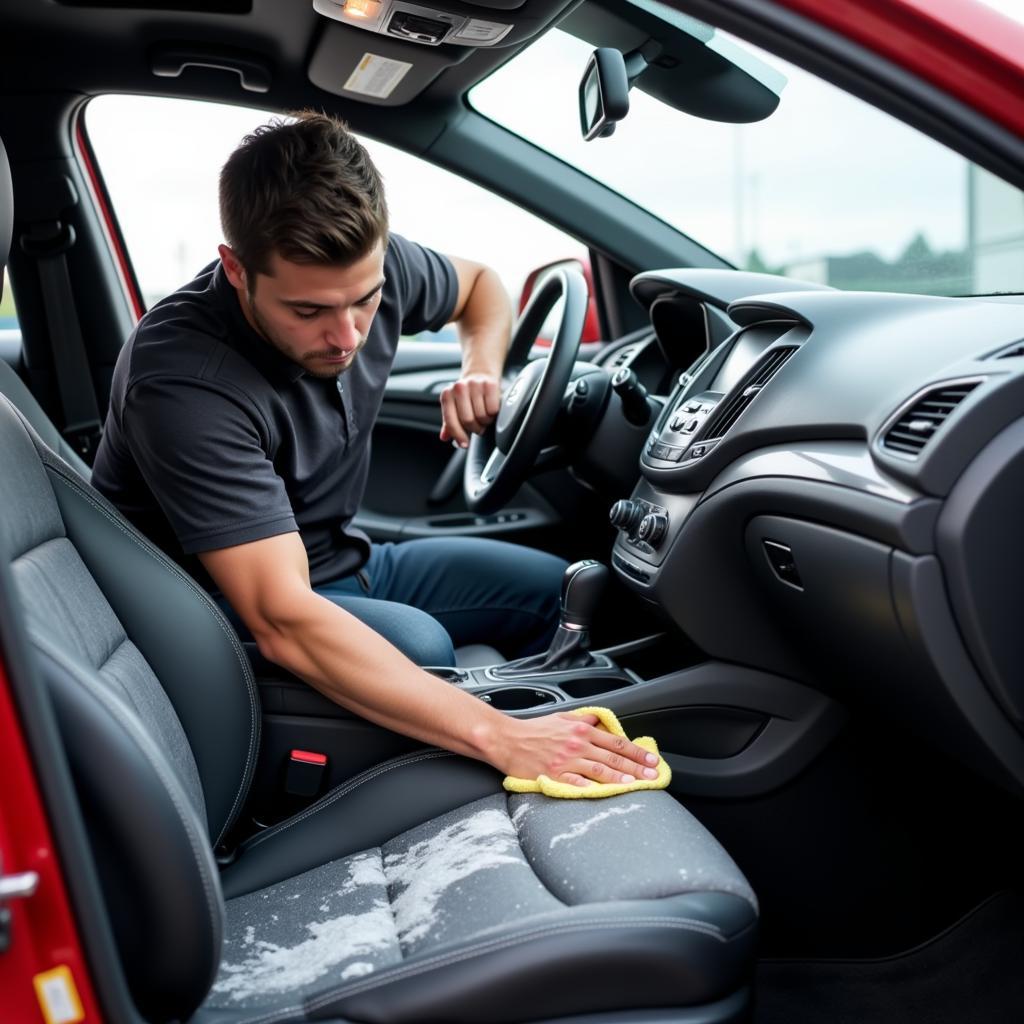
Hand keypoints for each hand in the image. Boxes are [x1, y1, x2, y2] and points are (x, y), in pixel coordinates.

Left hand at [439, 372, 500, 448]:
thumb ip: (449, 424)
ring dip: (485, 421)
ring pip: (482, 416)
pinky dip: (493, 414)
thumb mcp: (454, 407)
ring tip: (484, 417)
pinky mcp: (490, 384)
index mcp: (447, 395)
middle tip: (478, 427)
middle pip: (468, 420)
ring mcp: (475, 385)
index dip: (458, 435)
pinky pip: (493, 410)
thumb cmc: (466, 396)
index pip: (451, 421)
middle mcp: (459, 388)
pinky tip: (491, 410)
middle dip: (475, 428)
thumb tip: (444, 437)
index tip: (465, 444)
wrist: (480, 374)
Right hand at [487, 712, 660, 787]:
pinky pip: (578, 782)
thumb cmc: (533, 730)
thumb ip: (583, 719)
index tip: (651, 759)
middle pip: (613, 757)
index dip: (636, 751)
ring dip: (621, 778)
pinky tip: (606, 792)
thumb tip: (600, 720)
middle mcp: (577, 744)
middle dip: (636, 767)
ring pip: (600, 770)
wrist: (507, 740)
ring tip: (637, 784)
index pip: (616, 742)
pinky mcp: (555, 775)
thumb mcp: (561, 718)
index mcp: (581, 730)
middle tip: (653, 775)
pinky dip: (593, 787)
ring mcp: (567, 761)